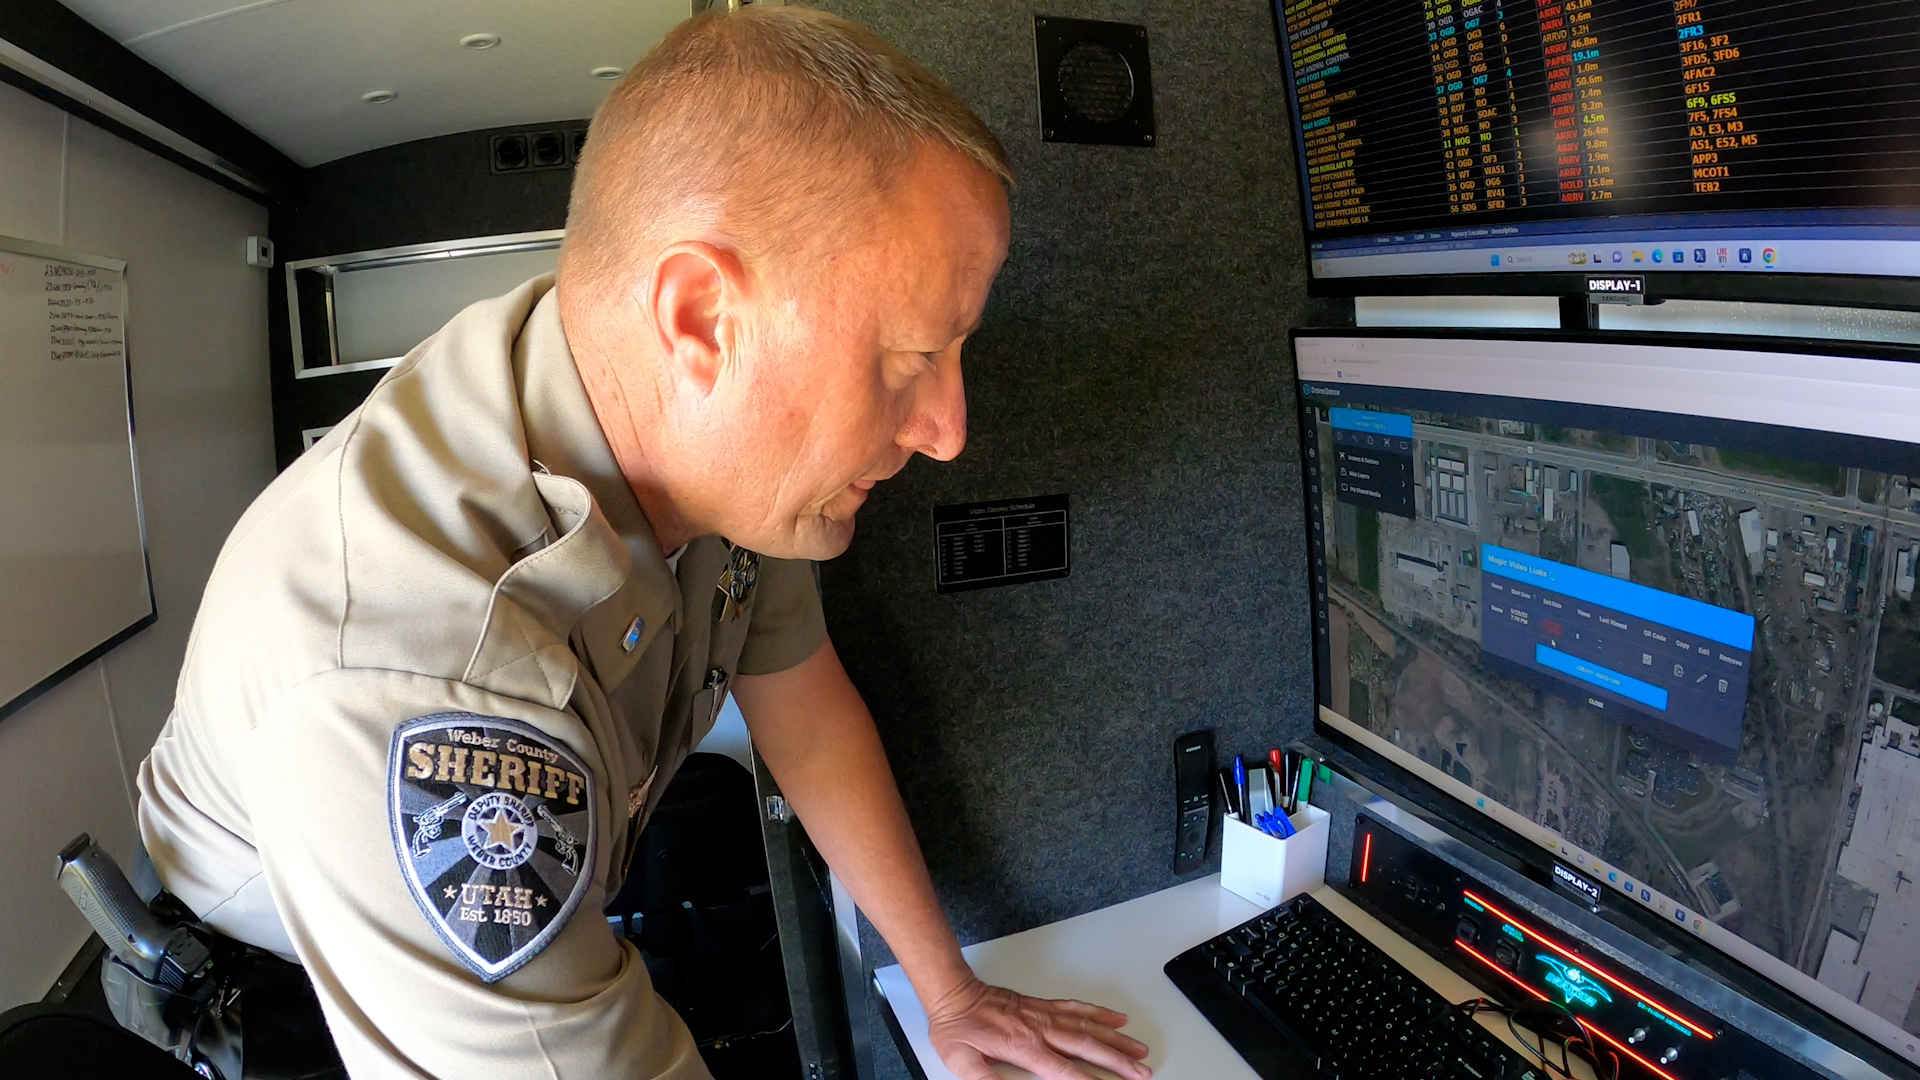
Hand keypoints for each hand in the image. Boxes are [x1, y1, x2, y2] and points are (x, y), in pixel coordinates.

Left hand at [924, 978, 1151, 1079]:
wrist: (954, 993)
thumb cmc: (957, 1027)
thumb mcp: (963, 1062)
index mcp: (1024, 1047)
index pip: (1065, 1071)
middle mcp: (1040, 1029)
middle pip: (1088, 1048)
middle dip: (1118, 1062)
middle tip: (1142, 1073)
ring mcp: (1044, 1015)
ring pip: (1089, 1028)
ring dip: (1116, 1039)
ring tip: (1140, 1050)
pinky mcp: (1043, 1005)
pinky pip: (1076, 1008)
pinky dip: (1099, 1013)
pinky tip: (1116, 1018)